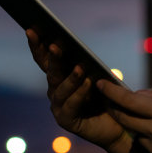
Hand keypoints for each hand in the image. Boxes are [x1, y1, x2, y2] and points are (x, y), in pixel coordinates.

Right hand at [25, 29, 129, 152]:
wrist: (120, 123)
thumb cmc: (107, 95)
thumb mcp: (97, 74)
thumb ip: (86, 64)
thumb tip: (79, 48)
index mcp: (59, 76)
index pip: (44, 58)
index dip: (37, 45)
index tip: (31, 29)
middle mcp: (55, 90)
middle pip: (50, 71)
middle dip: (52, 57)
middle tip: (55, 45)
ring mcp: (58, 106)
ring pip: (60, 89)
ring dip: (70, 77)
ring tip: (80, 67)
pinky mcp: (66, 120)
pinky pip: (71, 105)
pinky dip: (79, 94)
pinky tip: (87, 83)